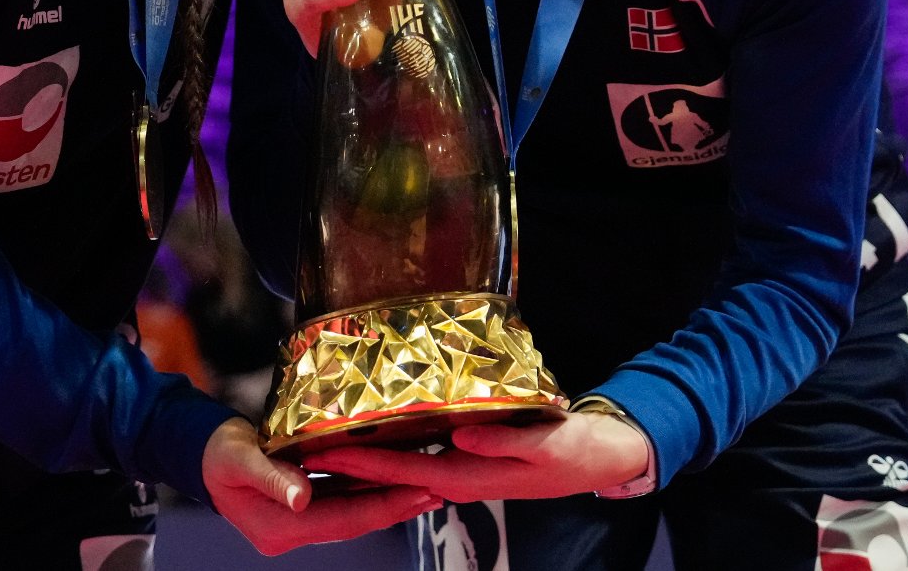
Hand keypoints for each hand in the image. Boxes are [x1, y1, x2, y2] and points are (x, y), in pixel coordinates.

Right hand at [201, 417, 439, 555]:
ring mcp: (296, 522)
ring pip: (350, 514)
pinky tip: (390, 480)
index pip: (342, 520)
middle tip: (435, 491)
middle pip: (352, 521)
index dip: (381, 507)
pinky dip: (366, 492)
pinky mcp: (300, 509)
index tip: (417, 491)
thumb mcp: (241, 459)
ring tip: (424, 487)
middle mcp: (290, 531)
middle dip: (394, 507)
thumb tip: (302, 498)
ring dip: (385, 501)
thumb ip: (272, 477)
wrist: (201, 454)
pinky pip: (340, 503)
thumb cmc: (218, 452)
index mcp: (278, 527)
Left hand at [308, 413, 649, 504]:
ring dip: (369, 454)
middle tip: (305, 444)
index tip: (322, 451)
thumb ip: (504, 441)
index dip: (361, 462)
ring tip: (330, 436)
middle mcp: (460, 476)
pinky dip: (397, 445)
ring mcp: (465, 469)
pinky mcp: (472, 457)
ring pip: (405, 463)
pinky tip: (381, 431)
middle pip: (393, 469)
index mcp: (471, 476)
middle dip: (349, 460)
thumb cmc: (575, 450)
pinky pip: (425, 453)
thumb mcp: (546, 444)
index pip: (403, 470)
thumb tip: (461, 436)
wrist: (602, 457)